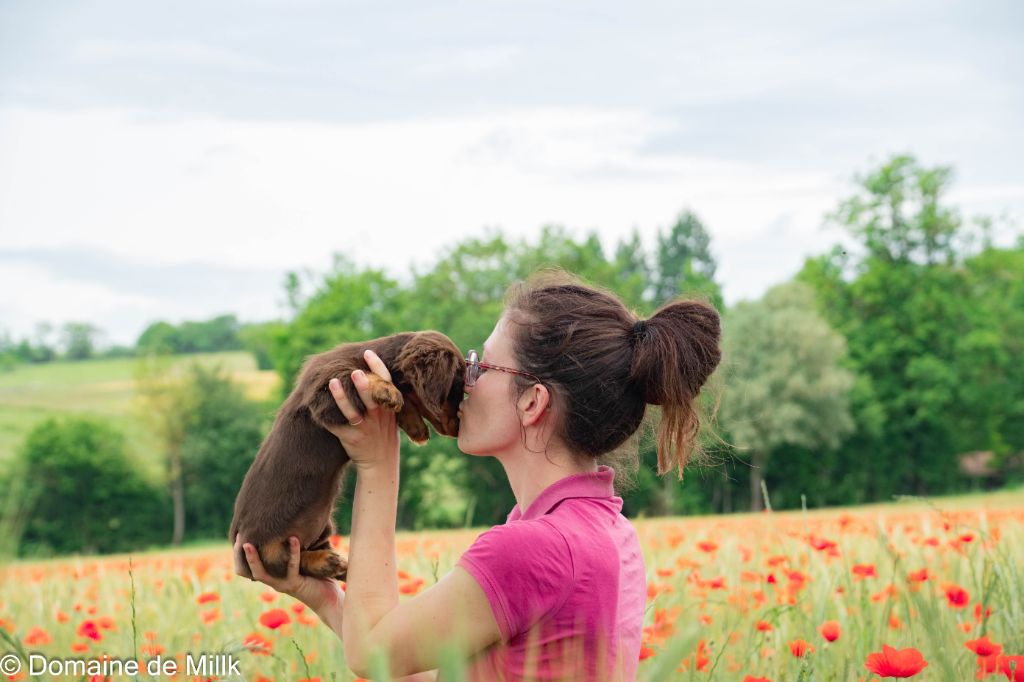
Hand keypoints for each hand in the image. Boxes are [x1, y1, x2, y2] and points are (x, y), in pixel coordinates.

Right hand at [233, 533, 343, 616]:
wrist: (330, 600)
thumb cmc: (319, 579)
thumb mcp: (304, 561)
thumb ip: (296, 549)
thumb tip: (295, 525)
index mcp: (274, 575)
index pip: (254, 564)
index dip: (244, 552)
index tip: (239, 534)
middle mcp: (274, 581)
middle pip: (250, 570)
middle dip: (241, 555)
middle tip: (237, 537)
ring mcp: (282, 585)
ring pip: (261, 573)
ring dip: (253, 558)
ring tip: (247, 542)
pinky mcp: (295, 585)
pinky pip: (291, 567)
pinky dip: (293, 552)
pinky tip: (294, 539)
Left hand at [327, 349, 399, 471]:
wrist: (381, 462)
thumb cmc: (383, 432)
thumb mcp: (390, 414)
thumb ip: (382, 396)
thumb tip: (369, 369)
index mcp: (389, 407)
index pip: (386, 384)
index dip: (378, 367)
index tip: (368, 352)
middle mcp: (378, 417)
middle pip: (371, 398)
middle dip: (363, 385)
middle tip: (355, 371)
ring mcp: (364, 429)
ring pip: (351, 412)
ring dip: (341, 397)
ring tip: (333, 382)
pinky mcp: (351, 439)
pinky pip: (337, 426)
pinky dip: (327, 417)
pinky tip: (317, 406)